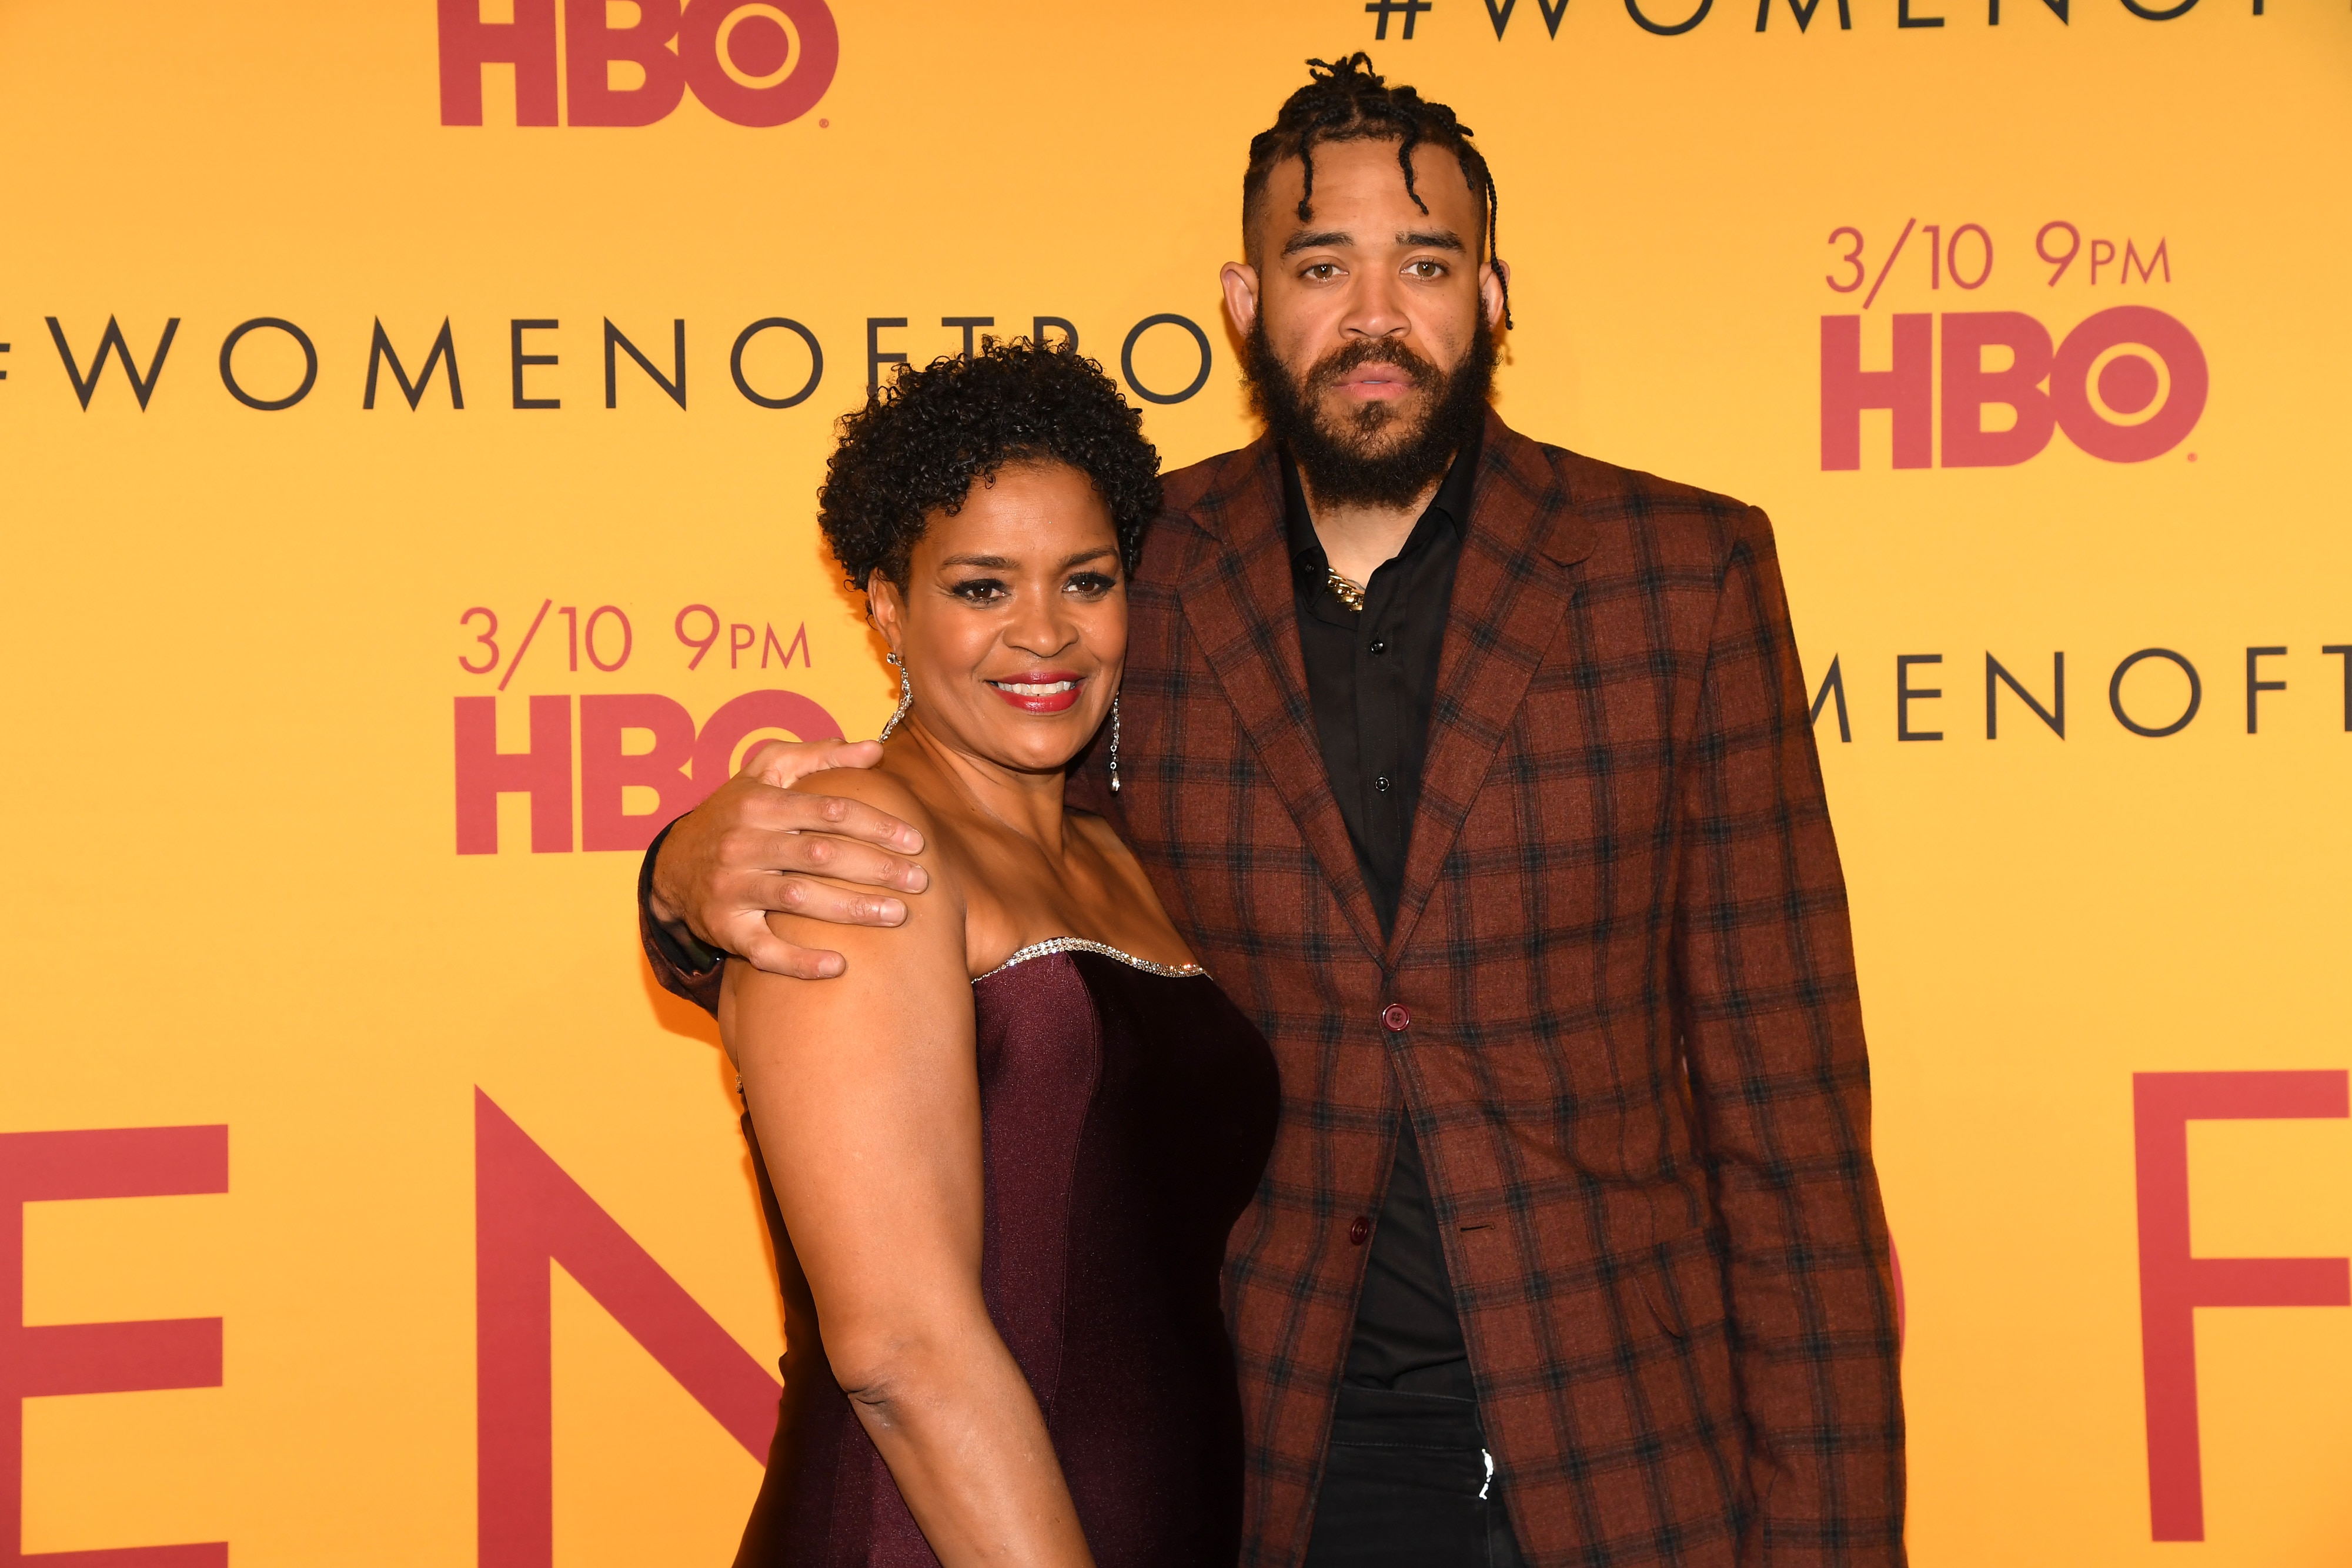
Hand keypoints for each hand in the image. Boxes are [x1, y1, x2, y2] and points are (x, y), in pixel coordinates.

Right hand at [648, 738, 928, 978]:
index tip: (916, 841)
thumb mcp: (765, 772)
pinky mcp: (723, 928)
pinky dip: (799, 962)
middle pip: (820, 854)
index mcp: (761, 804)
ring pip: (798, 899)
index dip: (876, 825)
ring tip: (897, 915)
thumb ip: (819, 756)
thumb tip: (873, 750)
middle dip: (875, 867)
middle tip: (919, 880)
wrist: (671, 865)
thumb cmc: (734, 812)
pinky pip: (763, 949)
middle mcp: (744, 843)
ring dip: (851, 908)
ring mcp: (732, 887)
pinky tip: (838, 966)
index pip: (830, 810)